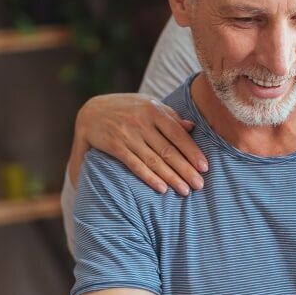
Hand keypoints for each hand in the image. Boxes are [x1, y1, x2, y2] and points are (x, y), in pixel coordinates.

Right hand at [69, 93, 207, 194]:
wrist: (90, 111)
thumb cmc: (126, 108)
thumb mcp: (147, 104)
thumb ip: (169, 115)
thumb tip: (191, 126)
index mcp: (153, 109)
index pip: (178, 134)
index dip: (192, 151)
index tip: (205, 167)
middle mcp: (141, 122)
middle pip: (168, 150)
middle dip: (185, 169)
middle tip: (199, 185)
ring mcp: (127, 135)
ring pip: (153, 160)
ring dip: (171, 177)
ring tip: (185, 190)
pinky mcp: (115, 146)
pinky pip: (135, 165)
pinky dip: (149, 178)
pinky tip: (162, 188)